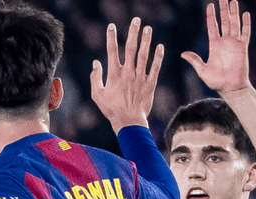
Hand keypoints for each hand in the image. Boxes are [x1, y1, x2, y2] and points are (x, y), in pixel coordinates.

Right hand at [91, 17, 163, 133]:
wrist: (129, 122)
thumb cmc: (111, 110)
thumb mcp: (97, 95)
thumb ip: (95, 78)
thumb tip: (96, 63)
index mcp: (114, 74)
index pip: (112, 51)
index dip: (111, 37)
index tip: (112, 26)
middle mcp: (128, 73)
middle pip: (131, 48)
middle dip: (133, 32)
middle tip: (136, 20)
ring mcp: (140, 78)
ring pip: (144, 55)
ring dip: (146, 40)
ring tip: (148, 28)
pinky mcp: (150, 84)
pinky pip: (155, 68)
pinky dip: (158, 57)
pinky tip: (160, 47)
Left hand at [182, 0, 250, 94]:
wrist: (231, 88)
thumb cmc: (216, 82)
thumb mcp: (202, 70)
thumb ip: (194, 60)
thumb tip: (182, 54)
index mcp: (214, 45)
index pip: (212, 26)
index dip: (211, 15)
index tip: (210, 5)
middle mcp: (224, 42)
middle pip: (224, 21)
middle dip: (223, 9)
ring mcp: (234, 44)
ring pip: (234, 24)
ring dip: (234, 12)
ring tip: (233, 1)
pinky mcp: (242, 48)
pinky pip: (245, 33)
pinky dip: (246, 24)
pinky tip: (245, 14)